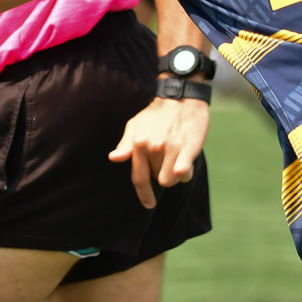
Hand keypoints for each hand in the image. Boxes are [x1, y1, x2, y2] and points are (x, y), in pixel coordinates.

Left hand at [110, 94, 209, 209]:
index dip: (144, 194)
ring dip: (176, 175)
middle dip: (162, 173)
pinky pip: (183, 173)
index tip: (148, 204)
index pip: (138, 177)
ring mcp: (169, 148)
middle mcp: (152, 147)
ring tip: (178, 159)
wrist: (181, 96)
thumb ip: (125, 144)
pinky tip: (186, 165)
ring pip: (171, 179)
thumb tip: (114, 158)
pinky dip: (185, 173)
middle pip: (158, 179)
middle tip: (168, 158)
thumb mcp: (136, 125)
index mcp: (138, 144)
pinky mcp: (187, 148)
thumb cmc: (156, 114)